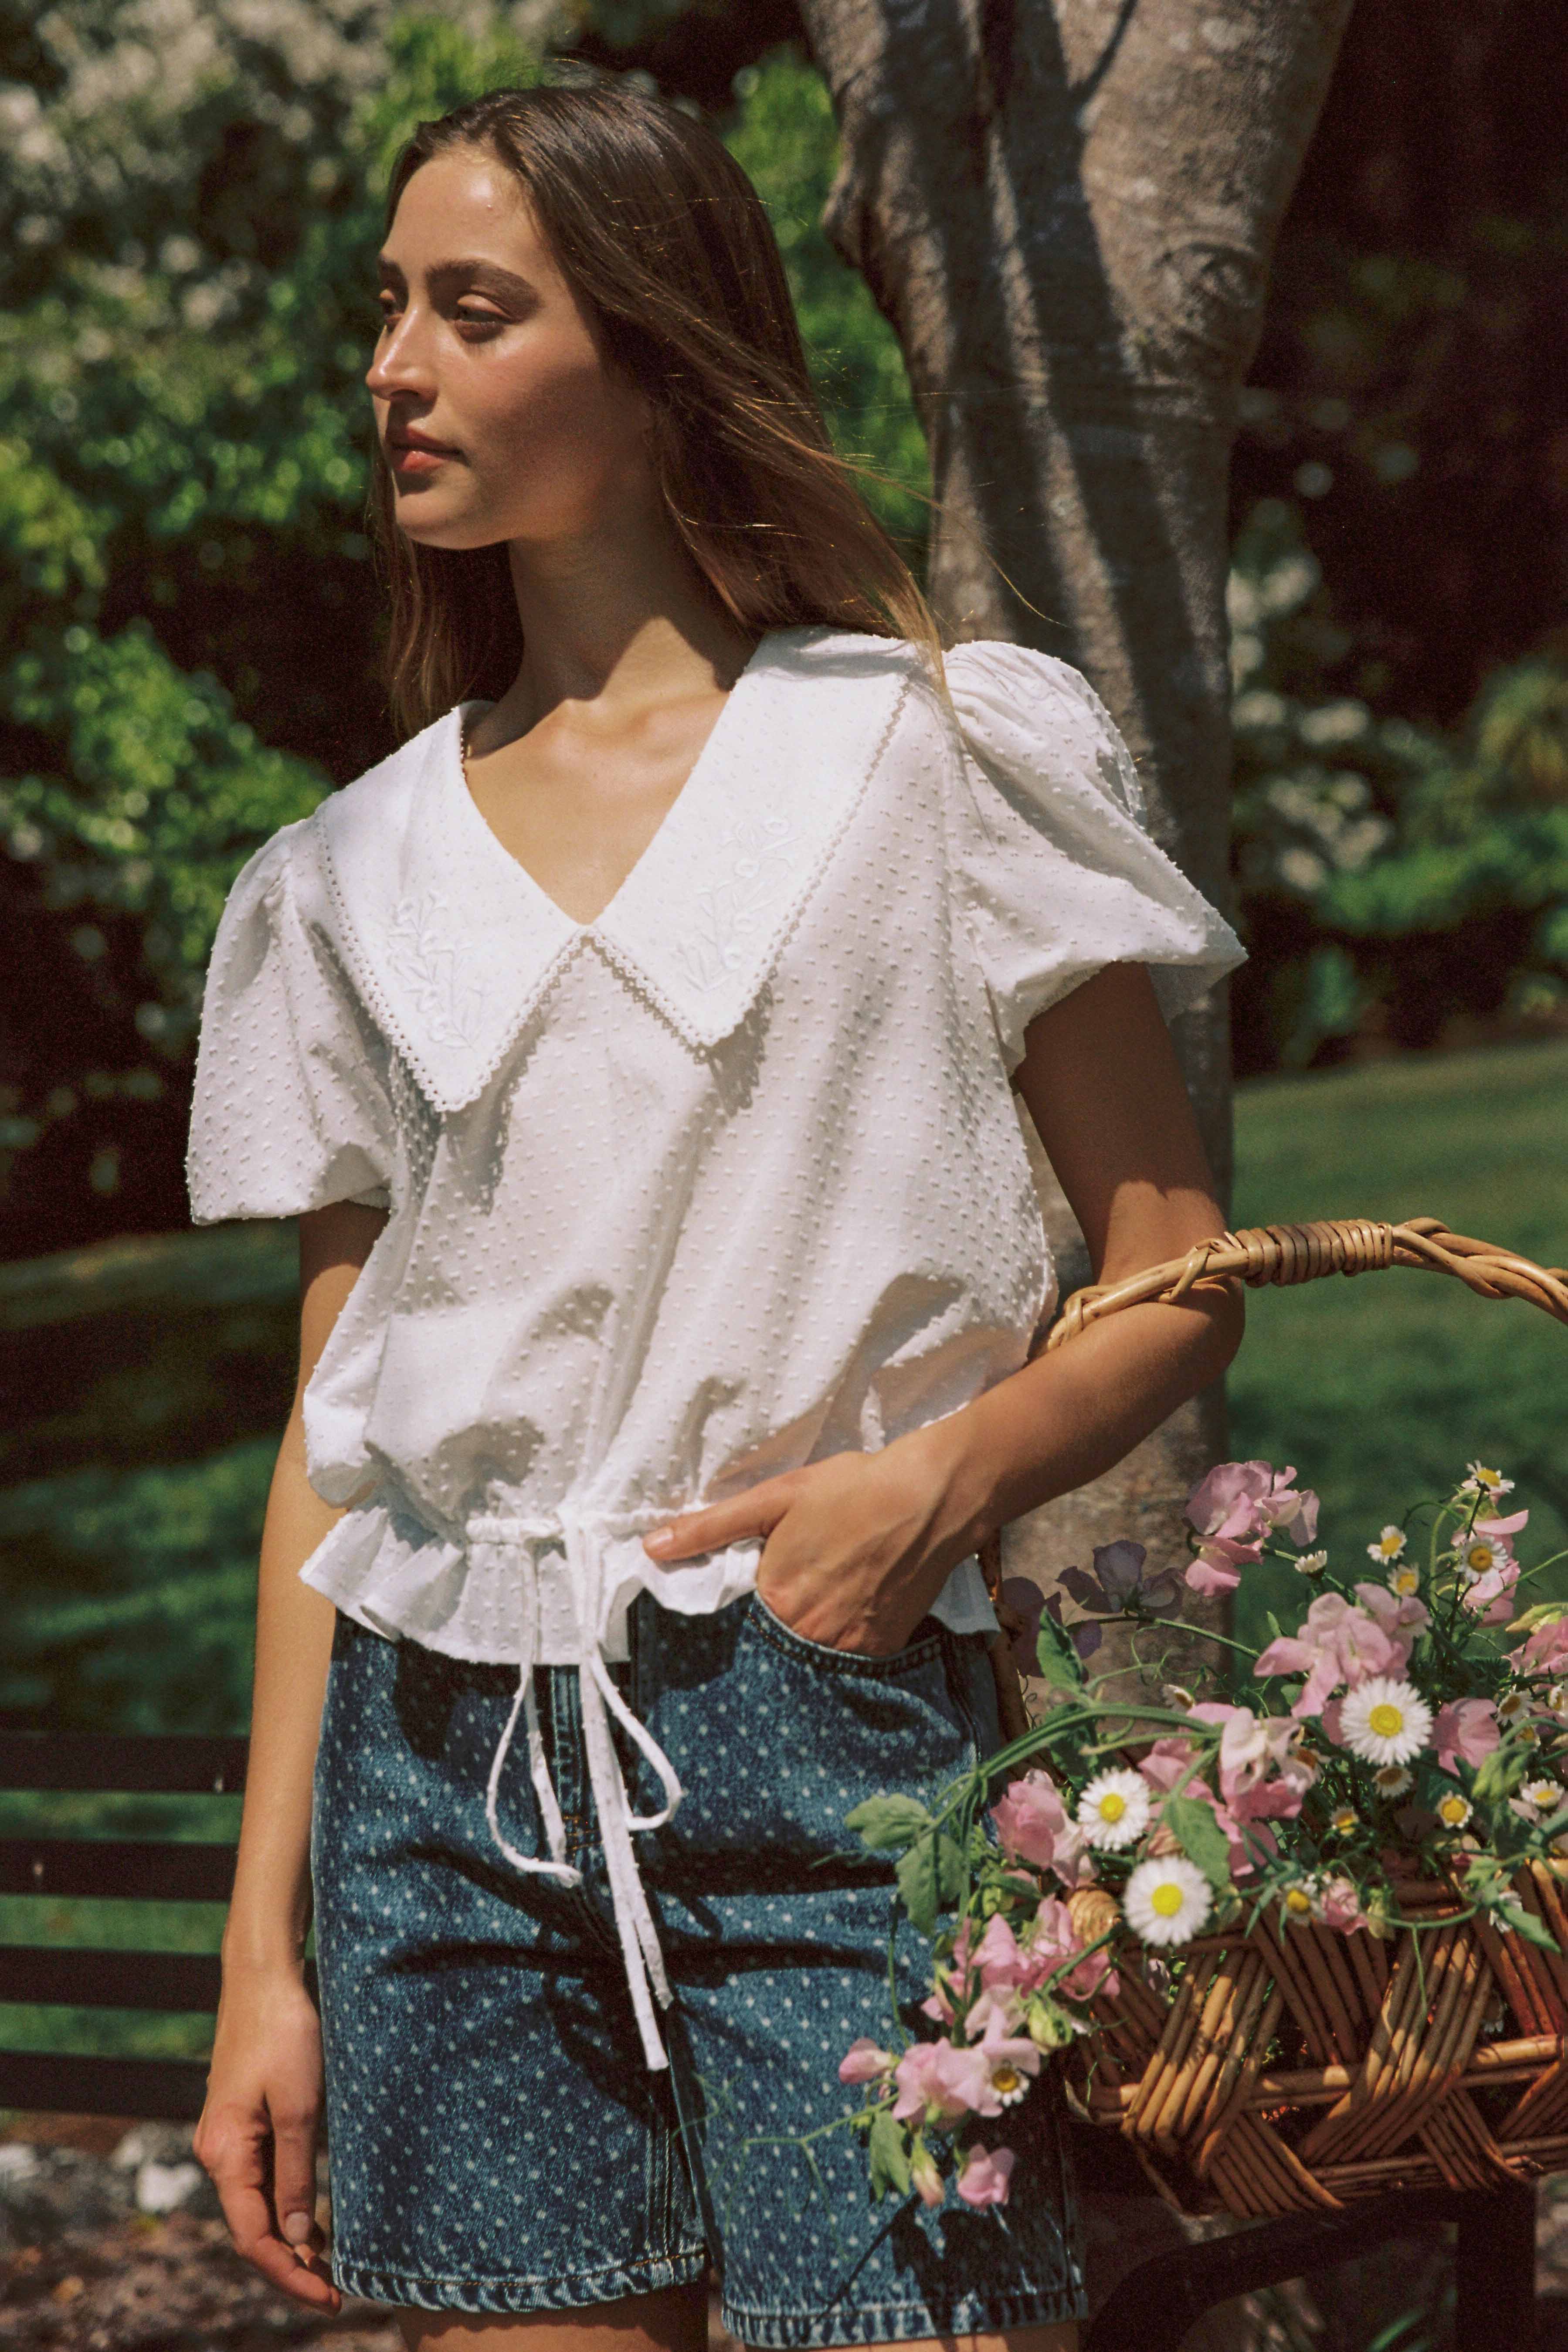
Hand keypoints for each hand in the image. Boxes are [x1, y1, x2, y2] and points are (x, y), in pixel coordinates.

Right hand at [193, 1964, 339, 2312]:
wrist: (264, 1977)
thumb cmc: (283, 2033)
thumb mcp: (299, 2105)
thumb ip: (296, 2171)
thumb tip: (297, 2235)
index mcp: (226, 2153)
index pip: (254, 2235)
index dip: (289, 2273)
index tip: (328, 2297)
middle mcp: (219, 2151)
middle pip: (253, 2226)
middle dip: (292, 2264)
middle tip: (337, 2291)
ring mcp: (229, 2136)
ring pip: (258, 2203)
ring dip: (291, 2236)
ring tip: (331, 2266)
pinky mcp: (244, 2121)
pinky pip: (262, 2176)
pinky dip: (287, 2203)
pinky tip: (313, 2219)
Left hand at [642, 1423, 986, 1654]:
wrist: (932, 1497)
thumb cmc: (852, 1490)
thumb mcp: (775, 1498)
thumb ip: (711, 1527)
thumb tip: (651, 1547)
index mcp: (776, 1599)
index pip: (740, 1624)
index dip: (749, 1606)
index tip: (764, 1586)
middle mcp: (809, 1633)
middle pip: (777, 1642)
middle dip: (780, 1623)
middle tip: (804, 1584)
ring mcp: (850, 1646)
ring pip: (813, 1654)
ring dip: (813, 1633)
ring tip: (830, 1593)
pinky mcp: (884, 1648)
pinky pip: (852, 1658)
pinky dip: (846, 1637)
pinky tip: (856, 1602)